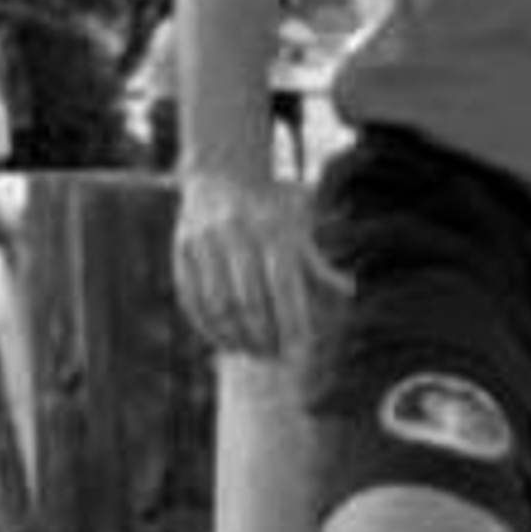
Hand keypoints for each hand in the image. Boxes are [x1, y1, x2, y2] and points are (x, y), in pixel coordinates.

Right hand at [173, 171, 350, 355]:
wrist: (223, 173)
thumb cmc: (273, 210)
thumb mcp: (300, 227)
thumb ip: (319, 263)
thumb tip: (349, 291)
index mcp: (272, 229)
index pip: (284, 288)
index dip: (292, 324)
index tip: (299, 353)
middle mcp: (237, 234)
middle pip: (249, 303)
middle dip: (264, 338)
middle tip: (274, 358)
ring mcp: (205, 242)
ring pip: (218, 306)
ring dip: (235, 338)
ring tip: (251, 352)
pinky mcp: (181, 250)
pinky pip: (191, 300)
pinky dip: (207, 327)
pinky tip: (223, 341)